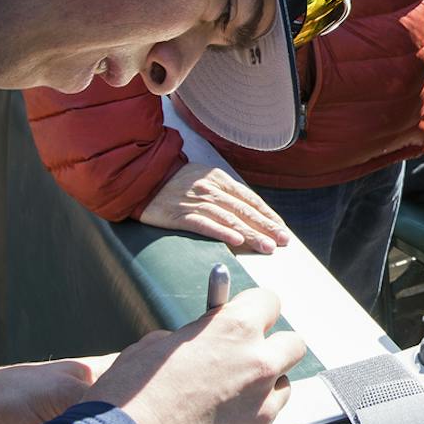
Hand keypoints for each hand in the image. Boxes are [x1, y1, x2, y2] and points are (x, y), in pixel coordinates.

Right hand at [92, 287, 302, 423]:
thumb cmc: (129, 402)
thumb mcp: (152, 349)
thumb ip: (190, 339)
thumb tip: (201, 341)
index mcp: (232, 332)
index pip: (268, 302)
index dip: (254, 310)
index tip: (245, 318)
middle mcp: (257, 367)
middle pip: (292, 346)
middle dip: (272, 349)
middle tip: (245, 359)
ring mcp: (261, 410)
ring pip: (281, 389)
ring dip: (262, 391)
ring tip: (224, 402)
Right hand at [140, 161, 290, 253]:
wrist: (140, 177)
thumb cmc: (174, 182)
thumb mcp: (203, 179)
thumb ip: (224, 193)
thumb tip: (247, 213)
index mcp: (219, 179)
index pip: (251, 199)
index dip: (268, 215)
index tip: (282, 229)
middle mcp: (211, 189)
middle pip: (244, 210)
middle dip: (267, 227)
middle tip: (283, 241)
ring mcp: (195, 201)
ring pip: (229, 219)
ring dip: (251, 234)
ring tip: (267, 246)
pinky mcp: (179, 214)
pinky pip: (204, 225)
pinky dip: (222, 232)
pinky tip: (236, 241)